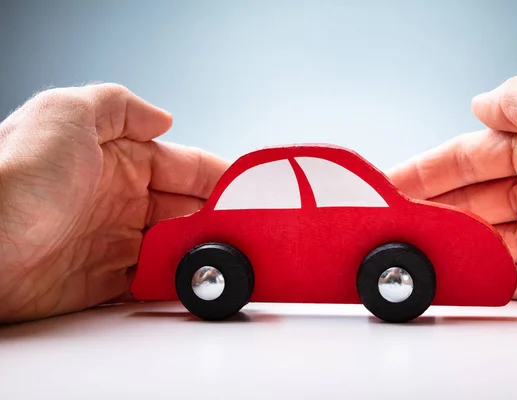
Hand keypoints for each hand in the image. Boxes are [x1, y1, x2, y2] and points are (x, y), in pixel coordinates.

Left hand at [0, 84, 228, 322]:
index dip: (216, 176)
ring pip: (174, 245)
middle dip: (216, 216)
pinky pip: (151, 281)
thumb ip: (119, 105)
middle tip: (245, 227)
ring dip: (201, 250)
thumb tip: (164, 118)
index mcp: (114, 159)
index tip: (246, 188)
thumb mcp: (63, 113)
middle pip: (184, 208)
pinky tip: (194, 279)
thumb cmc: (10, 177)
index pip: (181, 166)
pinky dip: (176, 281)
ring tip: (228, 255)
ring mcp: (110, 242)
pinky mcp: (101, 283)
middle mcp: (116, 199)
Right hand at [388, 73, 516, 319]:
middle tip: (396, 220)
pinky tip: (450, 271)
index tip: (393, 183)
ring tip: (415, 247)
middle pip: (474, 197)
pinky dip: (475, 273)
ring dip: (448, 241)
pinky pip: (505, 275)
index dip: (429, 167)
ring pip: (484, 236)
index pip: (474, 154)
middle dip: (432, 207)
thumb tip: (482, 104)